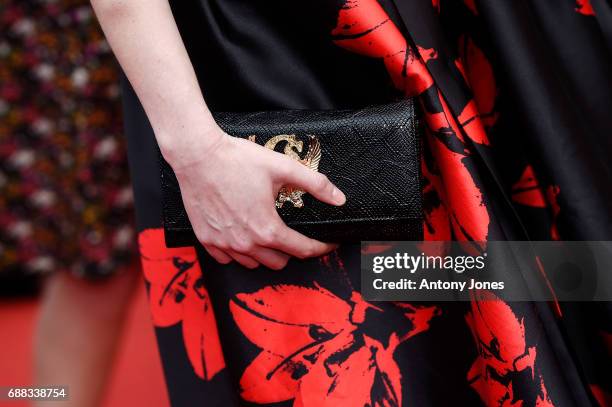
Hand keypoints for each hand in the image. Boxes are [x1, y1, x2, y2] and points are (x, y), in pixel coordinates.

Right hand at [166, 127, 345, 269]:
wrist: (197, 155)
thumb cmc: (237, 159)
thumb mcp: (283, 167)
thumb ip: (315, 184)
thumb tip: (339, 198)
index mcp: (267, 228)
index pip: (303, 250)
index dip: (321, 247)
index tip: (328, 243)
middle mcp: (245, 243)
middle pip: (280, 262)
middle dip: (293, 250)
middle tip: (296, 234)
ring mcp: (224, 244)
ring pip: (254, 264)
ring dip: (266, 254)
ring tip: (270, 235)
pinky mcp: (206, 240)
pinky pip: (228, 260)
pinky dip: (240, 254)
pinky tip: (244, 237)